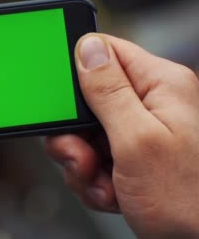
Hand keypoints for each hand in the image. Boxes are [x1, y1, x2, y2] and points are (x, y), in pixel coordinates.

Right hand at [45, 34, 198, 237]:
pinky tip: (113, 195)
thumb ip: (108, 92)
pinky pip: (95, 159)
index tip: (62, 103)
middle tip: (84, 159)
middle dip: (75, 136)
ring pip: (85, 135)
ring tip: (105, 185)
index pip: (105, 53)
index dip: (75, 73)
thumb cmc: (189, 202)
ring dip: (84, 165)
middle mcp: (152, 104)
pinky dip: (95, 181)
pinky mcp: (133, 158)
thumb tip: (87, 47)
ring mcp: (142, 133)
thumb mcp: (137, 141)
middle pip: (86, 101)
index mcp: (160, 85)